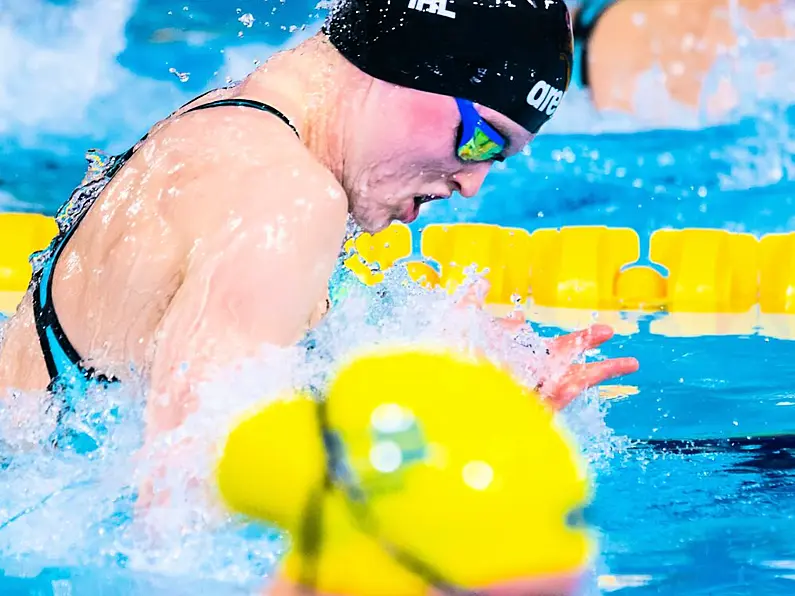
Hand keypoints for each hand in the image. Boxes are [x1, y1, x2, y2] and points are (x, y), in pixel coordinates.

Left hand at [455, 279, 638, 409]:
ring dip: (603, 367)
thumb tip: (484, 278)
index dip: (516, 326)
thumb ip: (471, 299)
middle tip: (607, 330)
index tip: (515, 322)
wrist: (455, 397)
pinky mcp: (546, 402)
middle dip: (582, 341)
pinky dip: (600, 373)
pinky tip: (623, 365)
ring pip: (576, 375)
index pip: (520, 335)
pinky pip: (577, 388)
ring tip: (631, 362)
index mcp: (502, 352)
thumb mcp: (458, 321)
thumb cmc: (451, 360)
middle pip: (559, 354)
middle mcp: (522, 371)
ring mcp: (537, 387)